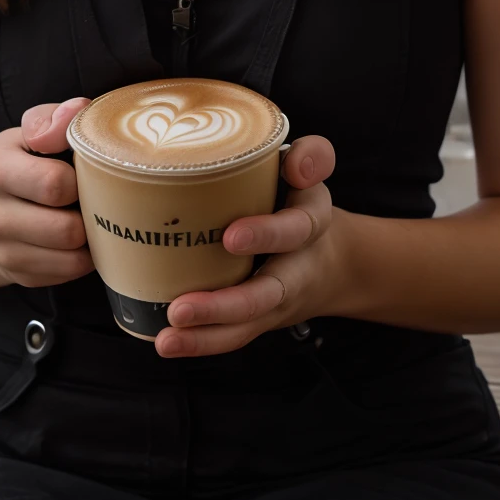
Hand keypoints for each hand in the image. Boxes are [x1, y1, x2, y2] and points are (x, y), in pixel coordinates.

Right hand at [0, 96, 93, 287]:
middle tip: (93, 198)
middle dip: (89, 213)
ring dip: (89, 237)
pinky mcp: (20, 276)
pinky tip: (79, 239)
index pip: (54, 183)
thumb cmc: (26, 165)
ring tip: (87, 217)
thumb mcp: (31, 134)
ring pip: (71, 255)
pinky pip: (69, 273)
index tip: (85, 171)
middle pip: (66, 228)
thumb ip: (54, 119)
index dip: (82, 178)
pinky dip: (83, 257)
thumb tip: (77, 110)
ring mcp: (3, 252)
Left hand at [156, 134, 336, 357]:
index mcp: (310, 226)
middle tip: (180, 308)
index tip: (230, 236)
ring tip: (167, 338)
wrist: (332, 260)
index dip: (267, 234)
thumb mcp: (312, 173)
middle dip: (225, 305)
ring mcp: (275, 302)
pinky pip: (233, 336)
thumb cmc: (301, 204)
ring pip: (246, 326)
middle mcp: (296, 271)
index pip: (296, 230)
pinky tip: (168, 342)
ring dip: (206, 335)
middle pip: (267, 295)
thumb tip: (294, 165)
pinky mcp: (257, 319)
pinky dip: (201, 343)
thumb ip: (311, 156)